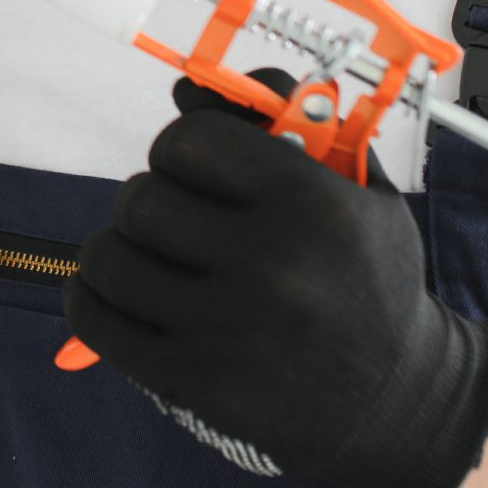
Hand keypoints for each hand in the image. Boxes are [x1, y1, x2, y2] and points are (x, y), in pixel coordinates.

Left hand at [61, 68, 487, 487]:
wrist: (398, 398)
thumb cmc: (366, 274)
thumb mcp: (354, 184)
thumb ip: (279, 116)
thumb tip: (184, 89)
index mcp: (316, 207)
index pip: (189, 142)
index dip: (179, 148)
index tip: (191, 167)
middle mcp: (274, 270)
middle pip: (141, 201)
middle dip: (148, 200)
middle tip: (172, 218)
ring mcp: (231, 335)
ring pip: (110, 258)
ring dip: (116, 248)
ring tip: (148, 254)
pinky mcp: (198, 385)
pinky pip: (96, 322)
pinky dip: (89, 298)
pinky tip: (112, 292)